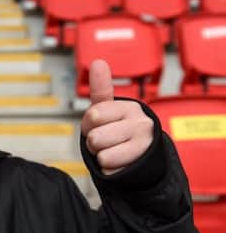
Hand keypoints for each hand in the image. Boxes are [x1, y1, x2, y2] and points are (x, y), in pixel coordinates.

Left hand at [80, 59, 153, 174]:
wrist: (142, 157)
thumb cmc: (119, 130)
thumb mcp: (109, 109)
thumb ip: (102, 88)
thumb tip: (98, 62)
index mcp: (129, 106)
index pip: (93, 115)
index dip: (89, 125)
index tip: (99, 124)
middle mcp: (141, 123)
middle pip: (95, 138)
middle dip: (94, 143)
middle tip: (108, 141)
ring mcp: (143, 144)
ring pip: (102, 155)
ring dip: (101, 157)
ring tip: (114, 151)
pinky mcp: (141, 164)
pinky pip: (108, 170)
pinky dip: (109, 170)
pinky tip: (121, 163)